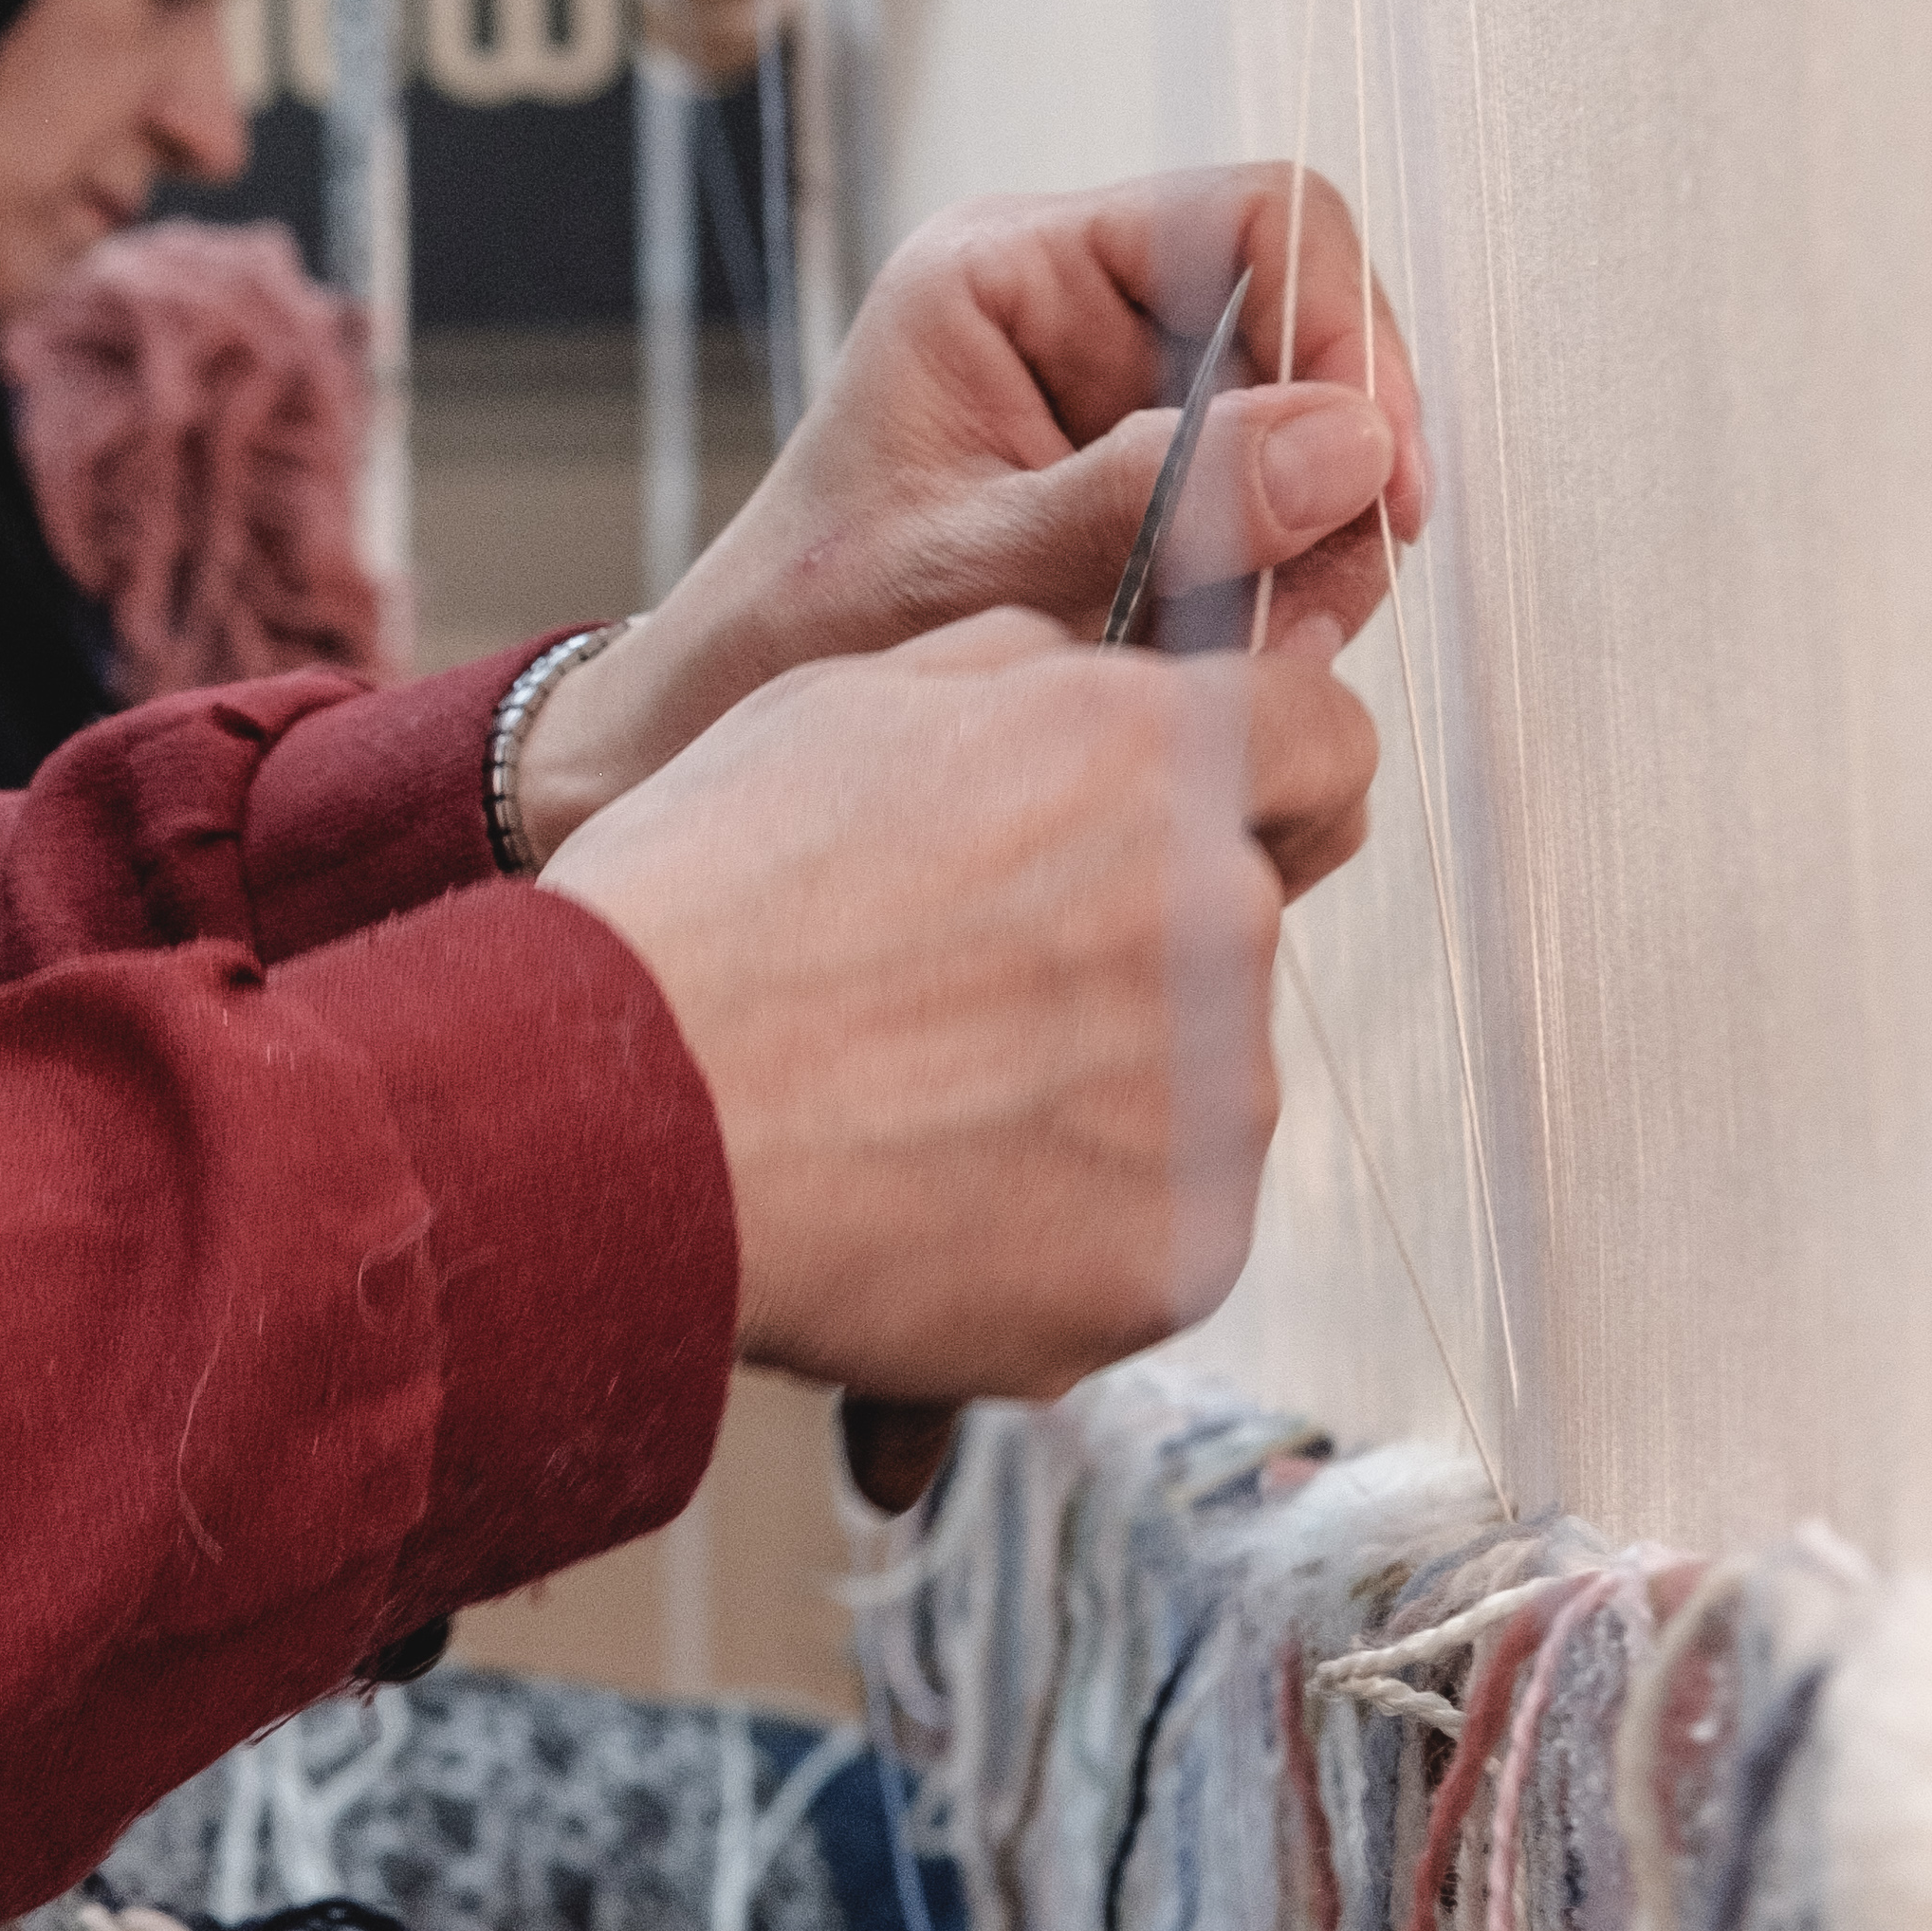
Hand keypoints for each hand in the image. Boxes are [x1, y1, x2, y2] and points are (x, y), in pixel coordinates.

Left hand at [513, 167, 1427, 860]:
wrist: (733, 716)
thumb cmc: (809, 630)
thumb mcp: (977, 571)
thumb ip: (1155, 504)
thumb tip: (1345, 443)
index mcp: (1010, 272)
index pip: (1252, 218)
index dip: (1340, 327)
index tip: (1373, 467)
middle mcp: (1076, 308)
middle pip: (1301, 325)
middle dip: (1336, 464)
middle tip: (1318, 602)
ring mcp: (1119, 391)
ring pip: (1306, 426)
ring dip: (1316, 538)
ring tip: (1261, 646)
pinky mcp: (1145, 477)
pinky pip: (1272, 501)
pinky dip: (1281, 579)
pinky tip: (1235, 653)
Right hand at [543, 614, 1380, 1390]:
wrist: (605, 1123)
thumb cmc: (695, 907)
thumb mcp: (842, 702)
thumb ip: (1020, 673)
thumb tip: (1106, 673)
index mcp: (1150, 756)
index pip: (1327, 743)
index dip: (1259, 777)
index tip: (1186, 823)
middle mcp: (1215, 916)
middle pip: (1240, 922)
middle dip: (1134, 945)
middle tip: (961, 990)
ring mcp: (1210, 1103)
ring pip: (1200, 1082)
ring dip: (1098, 1090)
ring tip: (917, 1107)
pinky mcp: (1180, 1257)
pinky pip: (1157, 1225)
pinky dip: (1069, 1222)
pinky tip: (932, 1200)